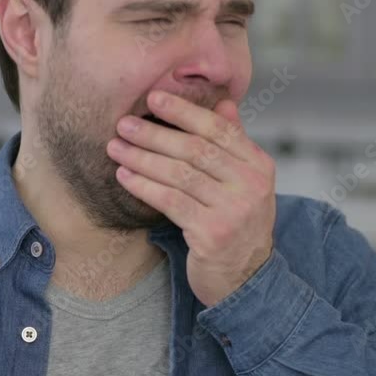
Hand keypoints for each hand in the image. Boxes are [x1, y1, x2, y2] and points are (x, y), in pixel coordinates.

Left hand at [107, 90, 275, 306]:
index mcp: (259, 165)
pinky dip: (144, 186)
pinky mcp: (212, 235)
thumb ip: (234, 143)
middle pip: (195, 150)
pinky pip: (170, 202)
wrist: (246, 277)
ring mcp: (234, 211)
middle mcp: (251, 186)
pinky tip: (124, 176)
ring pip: (179, 175)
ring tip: (116, 147)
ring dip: (142, 158)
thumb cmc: (237, 222)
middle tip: (124, 124)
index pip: (219, 129)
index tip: (153, 98)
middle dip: (154, 134)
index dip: (184, 111)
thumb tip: (223, 102)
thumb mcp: (243, 181)